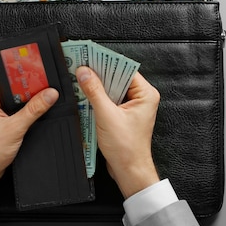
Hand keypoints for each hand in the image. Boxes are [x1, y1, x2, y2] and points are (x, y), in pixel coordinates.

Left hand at [0, 83, 58, 185]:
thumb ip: (34, 109)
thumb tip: (49, 94)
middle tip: (49, 93)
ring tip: (43, 104)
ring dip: (32, 104)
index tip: (46, 81)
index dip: (30, 78)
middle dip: (34, 92)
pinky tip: (37, 115)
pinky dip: (29, 112)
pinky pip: (20, 110)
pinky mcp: (4, 120)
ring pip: (21, 100)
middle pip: (19, 88)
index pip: (13, 79)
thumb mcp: (15, 128)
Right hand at [76, 66, 160, 197]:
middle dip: (99, 73)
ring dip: (97, 86)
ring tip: (80, 77)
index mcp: (145, 94)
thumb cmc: (126, 147)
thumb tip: (85, 72)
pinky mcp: (123, 115)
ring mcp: (132, 106)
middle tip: (81, 65)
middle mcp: (141, 97)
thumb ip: (94, 92)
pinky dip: (97, 97)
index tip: (91, 55)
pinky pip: (109, 100)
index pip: (125, 69)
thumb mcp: (106, 115)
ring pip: (112, 89)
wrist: (128, 170)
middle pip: (117, 78)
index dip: (107, 62)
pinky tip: (84, 94)